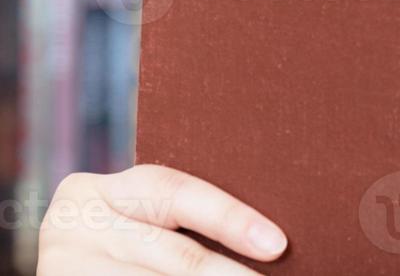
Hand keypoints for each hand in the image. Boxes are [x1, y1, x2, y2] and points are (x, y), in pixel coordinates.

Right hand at [38, 165, 286, 274]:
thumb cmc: (126, 251)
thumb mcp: (140, 228)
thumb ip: (184, 224)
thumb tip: (272, 240)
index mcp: (95, 191)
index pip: (176, 194)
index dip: (231, 219)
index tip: (277, 245)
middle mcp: (71, 227)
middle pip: (176, 253)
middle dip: (229, 273)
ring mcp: (61, 269)